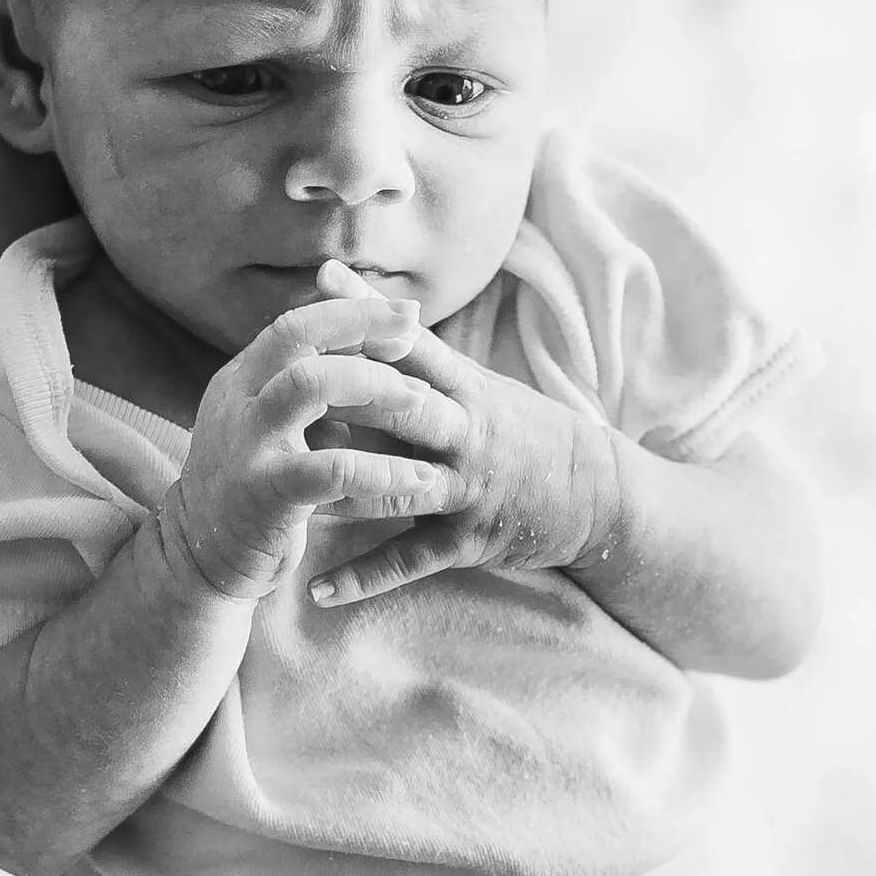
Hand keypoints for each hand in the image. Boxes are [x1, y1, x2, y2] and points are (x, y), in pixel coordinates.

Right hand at [162, 276, 458, 603]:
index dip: (353, 313)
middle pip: (298, 337)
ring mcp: (248, 445)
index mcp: (241, 380)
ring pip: (311, 385)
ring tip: (420, 397)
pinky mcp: (265, 493)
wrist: (201, 556)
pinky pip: (334, 469)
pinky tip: (420, 478)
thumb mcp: (270, 426)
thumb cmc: (254, 488)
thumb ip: (306, 392)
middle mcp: (238, 402)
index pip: (296, 325)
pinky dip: (384, 471)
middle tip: (416, 332)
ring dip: (374, 385)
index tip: (407, 315)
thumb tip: (375, 349)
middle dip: (364, 327)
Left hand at [301, 297, 615, 607]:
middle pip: (400, 410)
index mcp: (465, 388)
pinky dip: (363, 577)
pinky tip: (317, 589)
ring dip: (339, 493)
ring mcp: (467, 488)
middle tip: (282, 403)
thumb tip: (346, 290)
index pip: (411, 344)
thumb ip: (411, 349)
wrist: (594, 492)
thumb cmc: (516, 429)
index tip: (320, 286)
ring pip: (397, 487)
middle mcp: (466, 433)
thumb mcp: (475, 382)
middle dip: (344, 403)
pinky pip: (409, 560)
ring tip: (281, 500)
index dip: (367, 315)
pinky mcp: (470, 539)